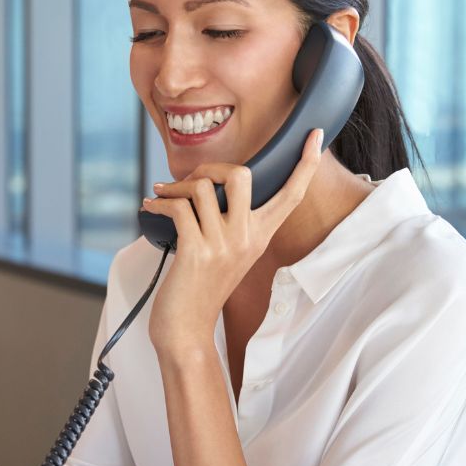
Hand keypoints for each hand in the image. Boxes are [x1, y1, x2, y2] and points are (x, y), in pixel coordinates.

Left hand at [140, 129, 323, 351]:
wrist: (186, 330)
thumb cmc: (201, 289)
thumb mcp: (228, 254)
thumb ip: (230, 223)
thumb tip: (210, 184)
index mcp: (260, 236)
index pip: (291, 195)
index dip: (305, 164)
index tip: (315, 135)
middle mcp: (247, 238)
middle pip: (243, 175)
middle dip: (212, 167)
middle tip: (192, 180)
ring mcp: (223, 245)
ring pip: (204, 187)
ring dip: (176, 185)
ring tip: (163, 194)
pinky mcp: (196, 251)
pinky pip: (179, 207)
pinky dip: (159, 201)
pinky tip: (150, 205)